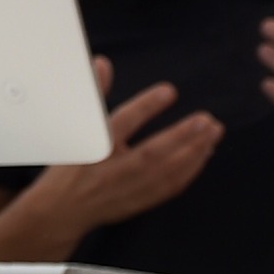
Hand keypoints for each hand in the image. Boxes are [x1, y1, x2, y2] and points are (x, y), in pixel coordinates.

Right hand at [18, 57, 219, 248]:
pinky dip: (190, 171)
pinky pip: (171, 186)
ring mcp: (128, 188)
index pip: (123, 122)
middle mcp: (113, 170)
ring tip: (213, 132)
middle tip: (207, 120)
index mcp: (95, 148)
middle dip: (183, 136)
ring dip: (194, 152)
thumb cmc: (68, 165)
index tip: (169, 91)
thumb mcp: (74, 127)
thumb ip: (92, 94)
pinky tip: (204, 155)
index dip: (146, 106)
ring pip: (167, 170)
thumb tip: (103, 63)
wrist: (59, 211)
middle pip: (153, 151)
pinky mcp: (140, 201)